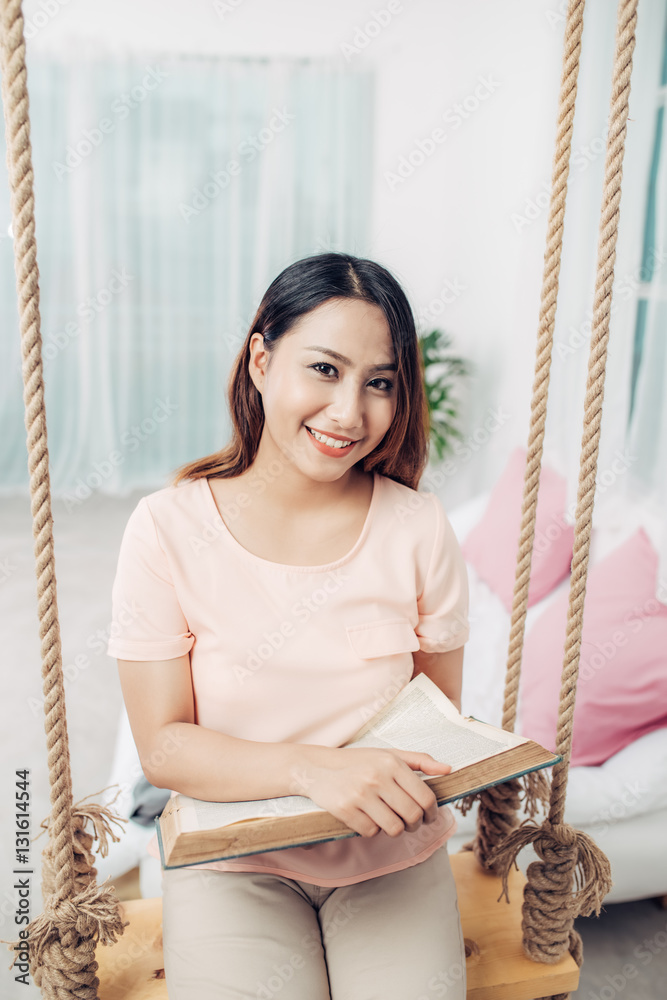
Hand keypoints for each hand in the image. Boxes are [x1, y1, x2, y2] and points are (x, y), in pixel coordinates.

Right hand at [290, 746, 451, 838]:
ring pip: (394, 828)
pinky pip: (371, 832)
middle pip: (412, 816)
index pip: (425, 797)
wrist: (318, 768)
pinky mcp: (346, 810)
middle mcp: (377, 778)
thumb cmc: (359, 762)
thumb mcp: (389, 754)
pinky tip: (368, 818)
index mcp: (391, 763)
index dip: (432, 812)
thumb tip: (449, 769)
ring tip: (390, 820)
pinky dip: (373, 830)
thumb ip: (420, 760)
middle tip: (410, 822)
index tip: (429, 816)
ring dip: (395, 829)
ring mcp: (361, 795)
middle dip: (415, 824)